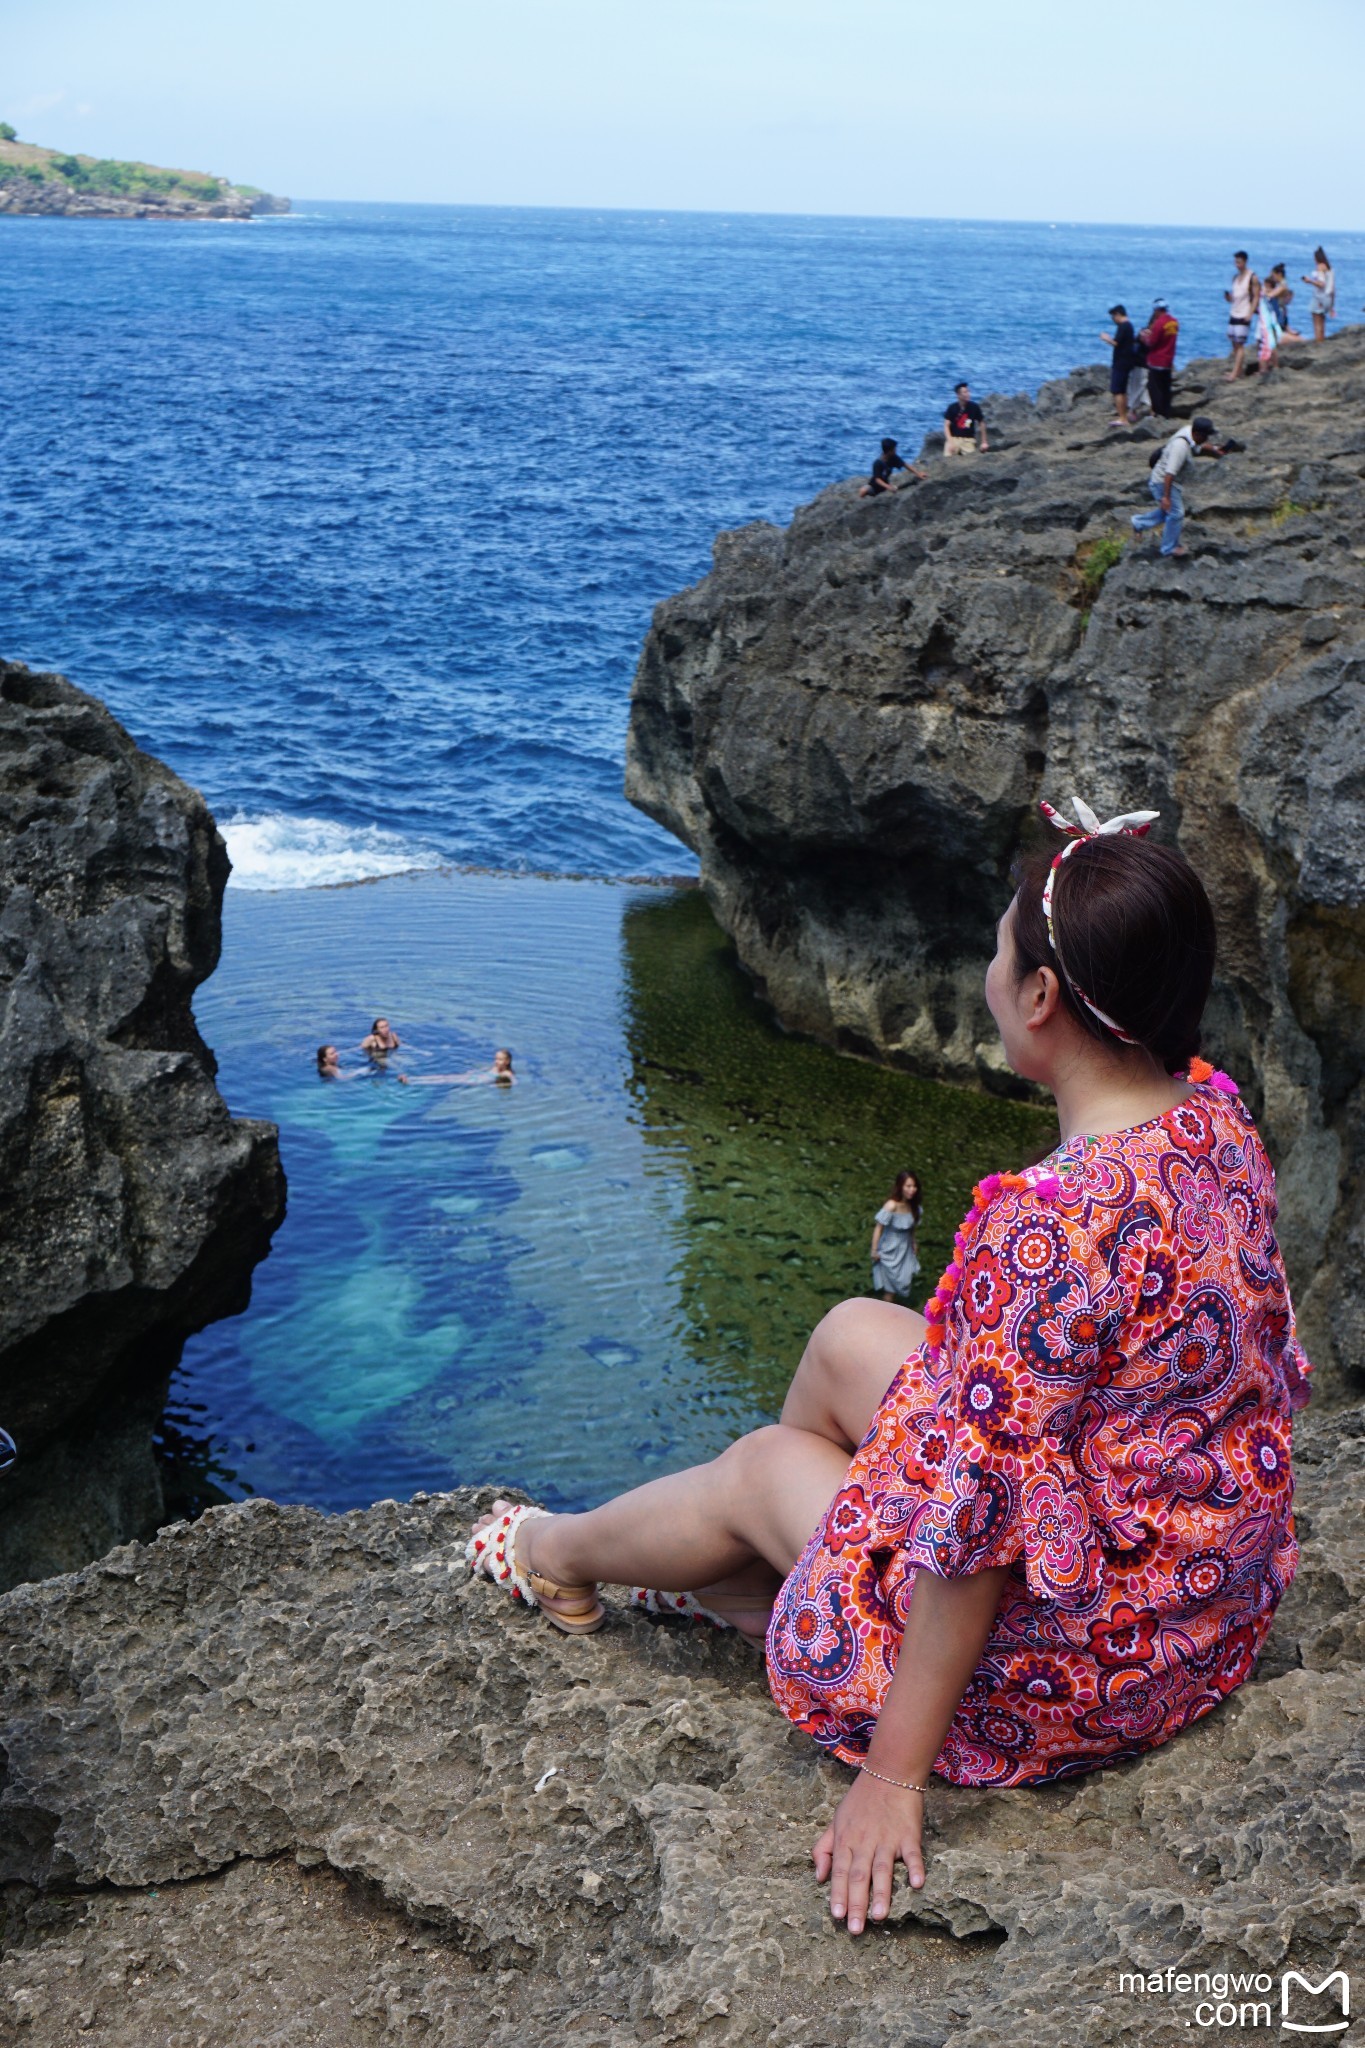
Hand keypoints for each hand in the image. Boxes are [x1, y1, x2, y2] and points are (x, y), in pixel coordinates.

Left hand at [812, 1771, 925, 1933]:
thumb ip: (823, 1849)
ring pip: (882, 1868)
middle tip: (856, 1929)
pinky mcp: (909, 1834)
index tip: (837, 1917)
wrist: (890, 1772)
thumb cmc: (860, 1800)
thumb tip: (818, 1878)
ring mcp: (887, 1838)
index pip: (840, 1871)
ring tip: (878, 1916)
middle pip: (859, 1875)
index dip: (838, 1894)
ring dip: (881, 1892)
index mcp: (846, 1839)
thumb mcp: (835, 1820)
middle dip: (856, 1903)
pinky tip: (916, 1884)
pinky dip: (914, 1867)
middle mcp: (865, 1841)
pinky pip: (912, 1853)